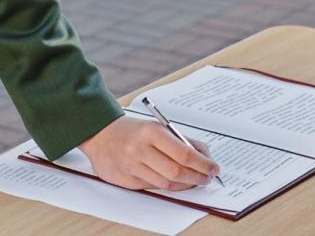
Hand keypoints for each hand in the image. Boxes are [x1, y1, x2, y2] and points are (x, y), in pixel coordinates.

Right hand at [79, 116, 218, 190]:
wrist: (100, 135)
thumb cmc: (133, 131)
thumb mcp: (157, 127)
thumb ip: (180, 140)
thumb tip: (204, 154)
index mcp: (151, 132)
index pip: (183, 153)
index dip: (202, 164)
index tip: (213, 167)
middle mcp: (140, 150)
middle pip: (176, 172)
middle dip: (197, 177)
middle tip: (207, 177)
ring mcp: (132, 166)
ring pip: (166, 184)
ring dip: (185, 184)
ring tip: (195, 180)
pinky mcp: (127, 180)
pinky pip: (153, 187)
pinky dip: (168, 186)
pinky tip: (175, 182)